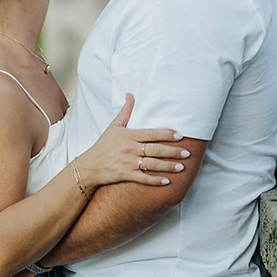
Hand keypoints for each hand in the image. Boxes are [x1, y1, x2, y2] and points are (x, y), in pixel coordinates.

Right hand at [69, 94, 185, 193]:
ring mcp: (127, 162)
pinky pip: (143, 178)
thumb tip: (130, 94)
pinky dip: (155, 180)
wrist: (89, 166)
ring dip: (168, 166)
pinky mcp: (125, 175)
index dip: (167, 135)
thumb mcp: (113, 127)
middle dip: (173, 152)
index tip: (180, 136)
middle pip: (156, 149)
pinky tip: (167, 181)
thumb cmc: (102, 146)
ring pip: (153, 164)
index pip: (152, 134)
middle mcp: (129, 149)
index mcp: (128, 135)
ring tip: (182, 167)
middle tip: (187, 153)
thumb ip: (125, 111)